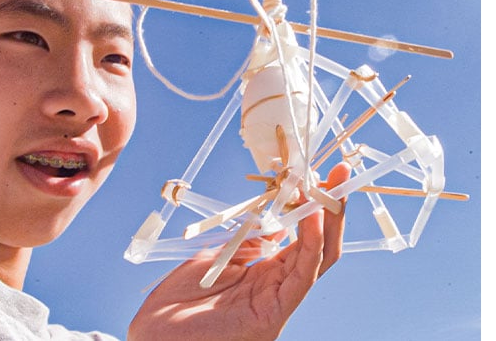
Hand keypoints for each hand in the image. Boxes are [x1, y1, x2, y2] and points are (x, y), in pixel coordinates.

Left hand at [128, 163, 349, 340]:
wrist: (153, 339)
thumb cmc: (176, 304)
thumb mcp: (217, 258)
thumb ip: (251, 243)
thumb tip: (281, 223)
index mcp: (267, 277)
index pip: (305, 238)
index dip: (316, 205)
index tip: (321, 173)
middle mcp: (279, 288)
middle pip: (320, 244)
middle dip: (333, 207)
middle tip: (342, 171)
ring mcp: (279, 302)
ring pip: (319, 257)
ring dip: (328, 219)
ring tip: (330, 187)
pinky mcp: (274, 314)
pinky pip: (302, 275)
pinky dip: (311, 243)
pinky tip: (314, 217)